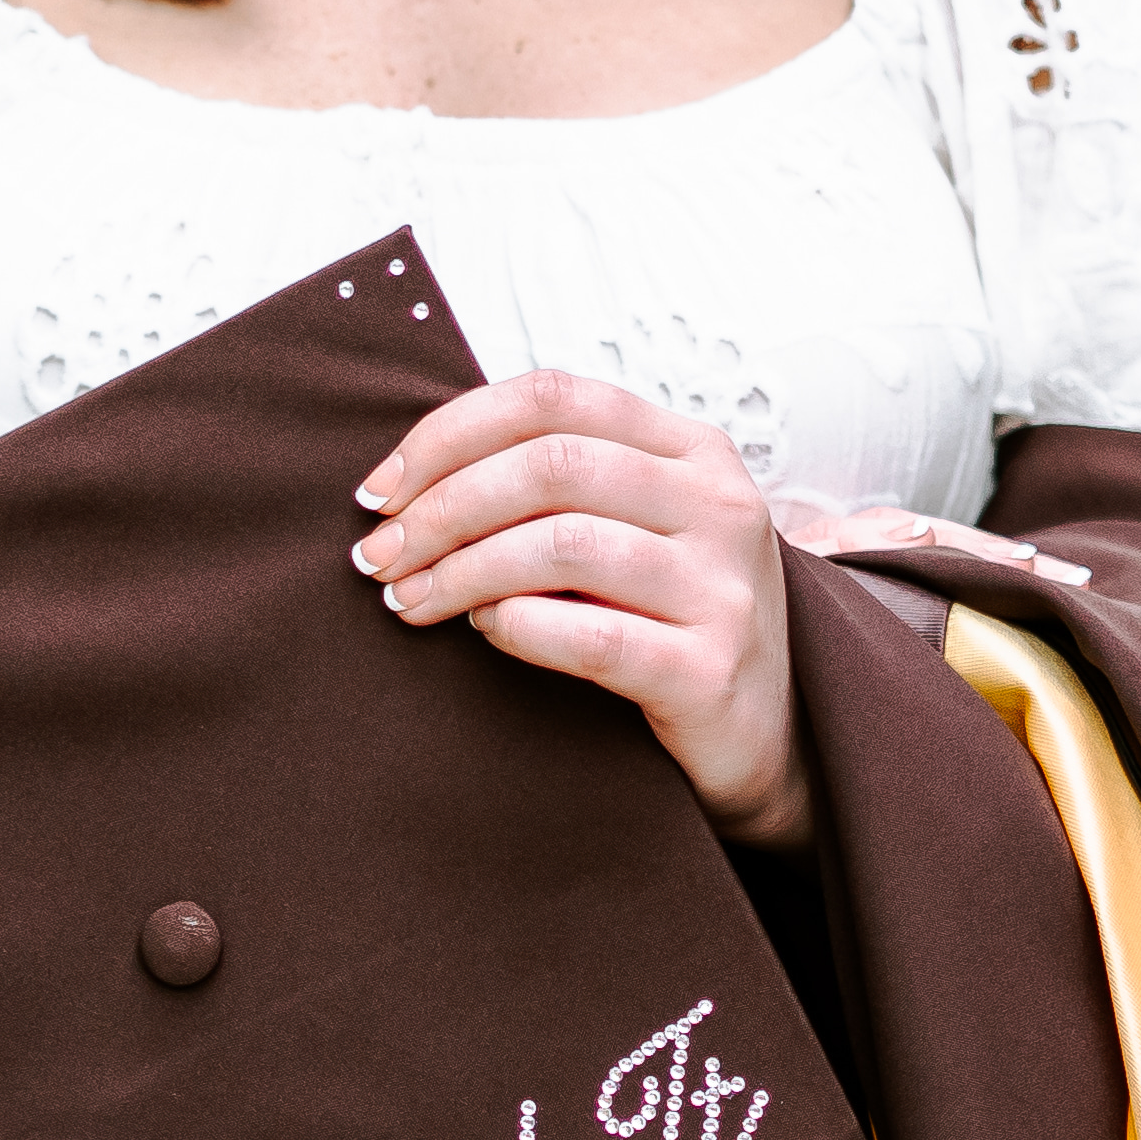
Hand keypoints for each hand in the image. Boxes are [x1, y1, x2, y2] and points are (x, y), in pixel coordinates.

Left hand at [351, 372, 810, 848]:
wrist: (763, 742)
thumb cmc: (669, 628)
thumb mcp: (634, 533)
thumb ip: (559, 491)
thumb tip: (413, 484)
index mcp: (692, 450)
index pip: (554, 397)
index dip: (449, 434)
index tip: (381, 491)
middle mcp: (719, 503)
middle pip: (551, 463)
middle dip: (441, 507)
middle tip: (377, 558)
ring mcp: (722, 586)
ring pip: (562, 543)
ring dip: (461, 571)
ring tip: (410, 602)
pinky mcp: (710, 668)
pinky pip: (590, 634)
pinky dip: (518, 627)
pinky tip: (486, 631)